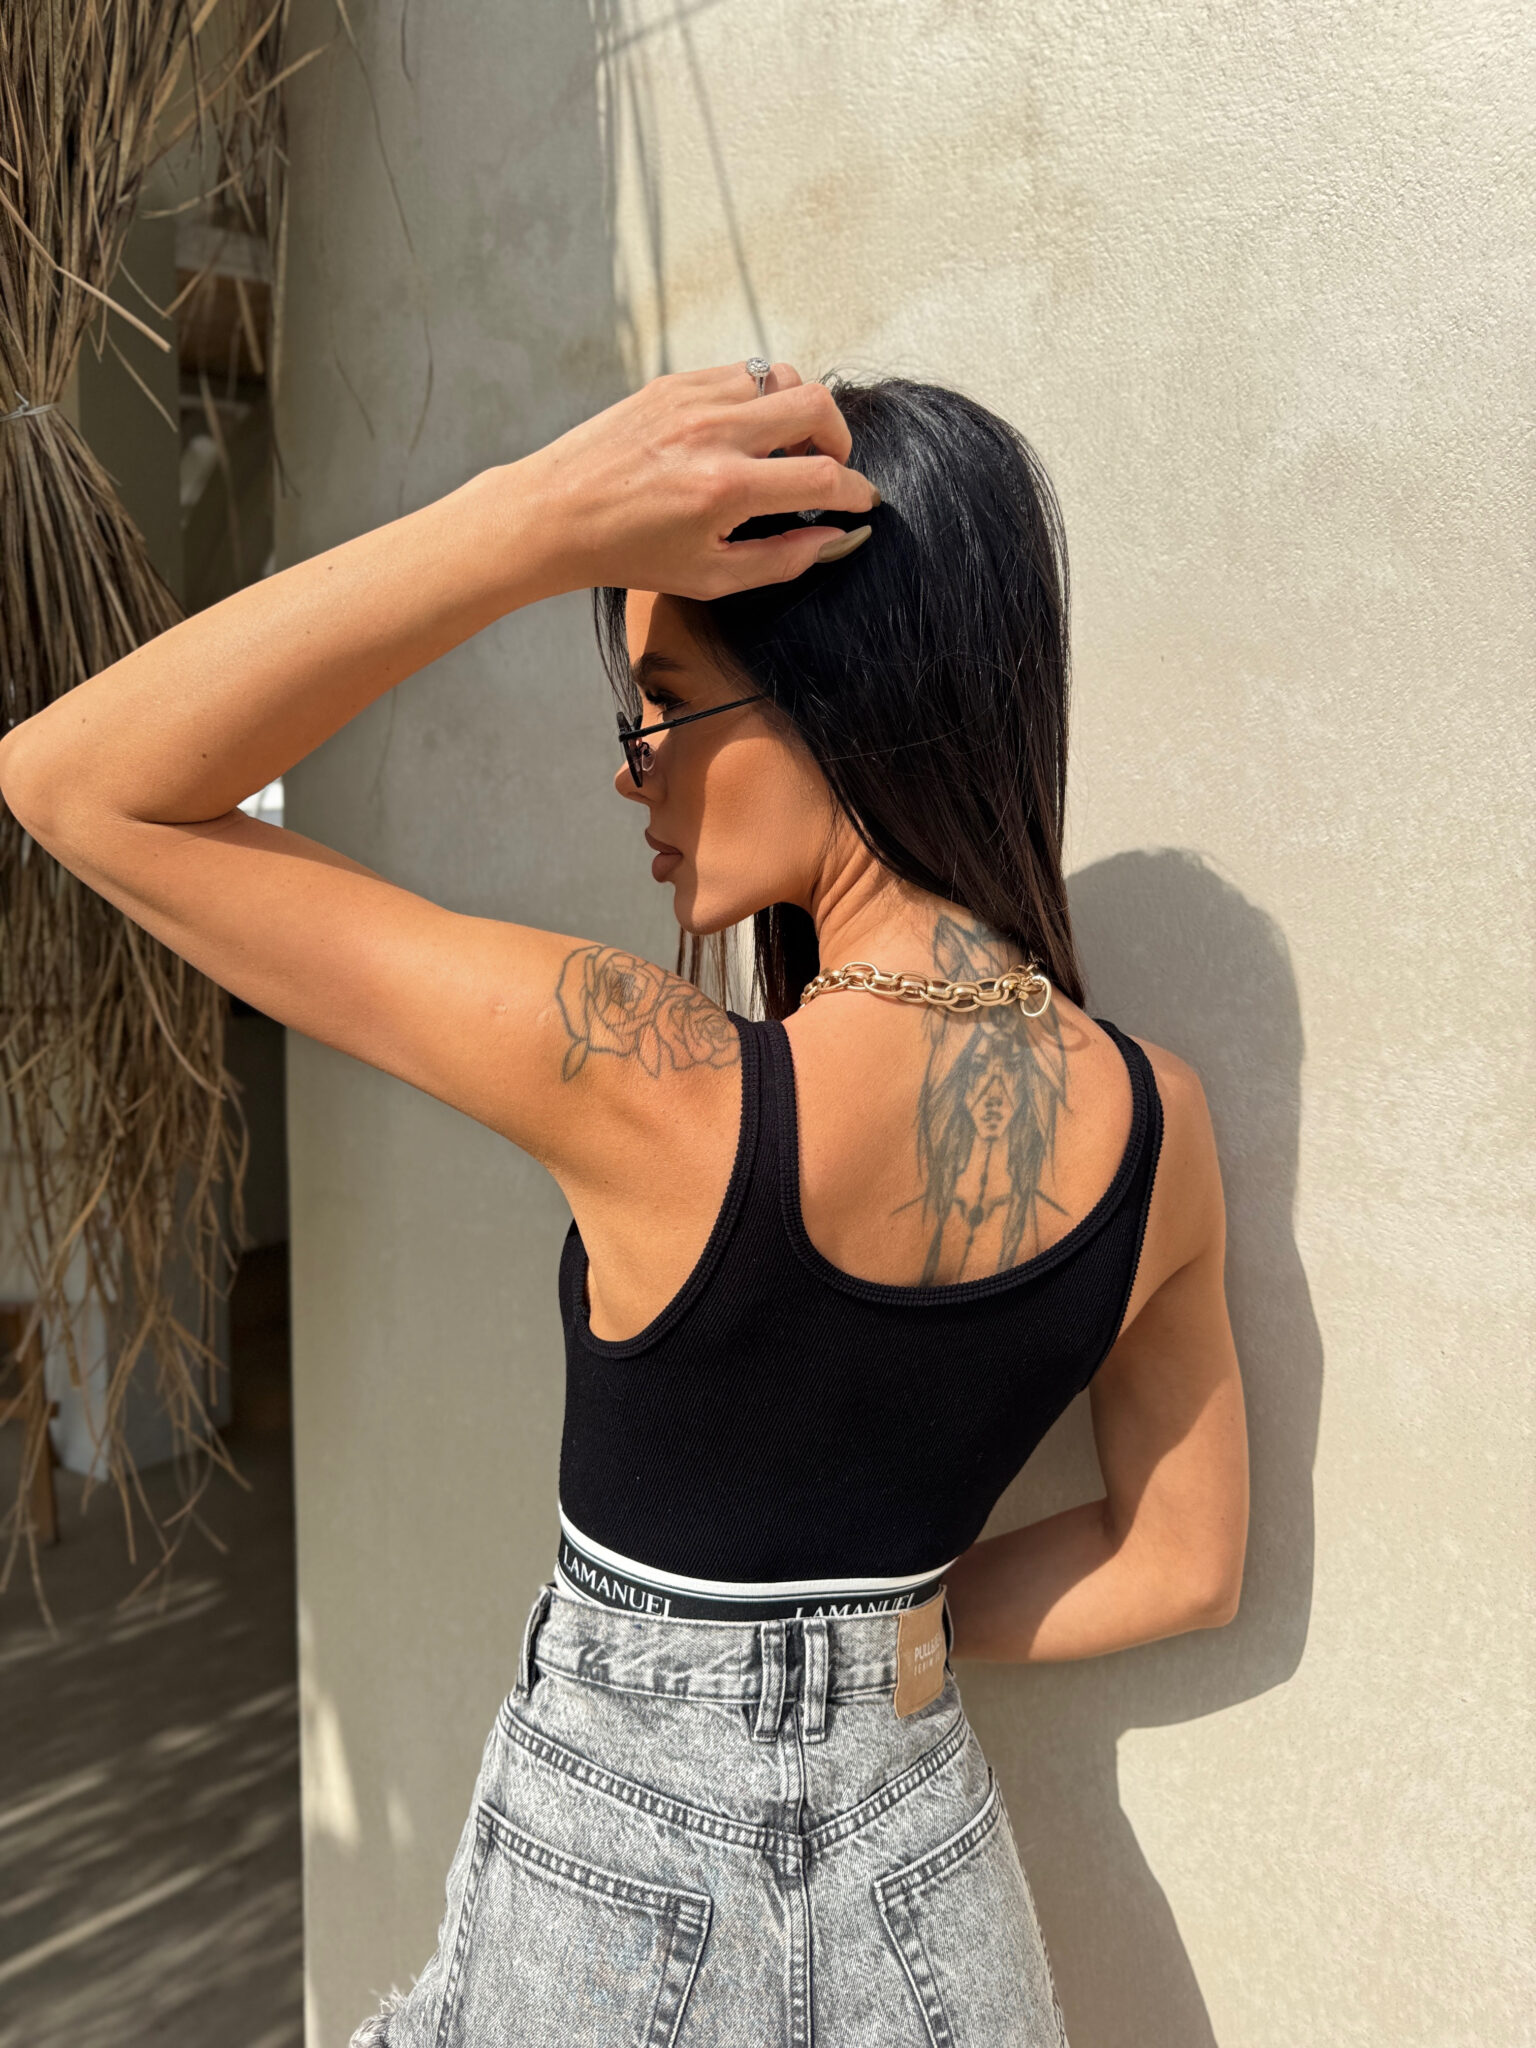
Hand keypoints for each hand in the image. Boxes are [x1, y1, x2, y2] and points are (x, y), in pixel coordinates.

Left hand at [520, 360, 879, 599]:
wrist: (556, 513)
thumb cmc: (628, 554)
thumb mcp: (710, 577)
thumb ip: (782, 560)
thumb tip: (835, 538)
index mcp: (725, 489)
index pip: (822, 477)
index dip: (855, 491)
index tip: (861, 501)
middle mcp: (713, 433)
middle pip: (816, 406)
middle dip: (839, 439)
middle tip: (828, 467)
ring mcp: (692, 399)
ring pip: (783, 377)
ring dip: (799, 411)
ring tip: (783, 449)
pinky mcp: (673, 382)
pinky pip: (742, 373)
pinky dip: (760, 398)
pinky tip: (744, 433)